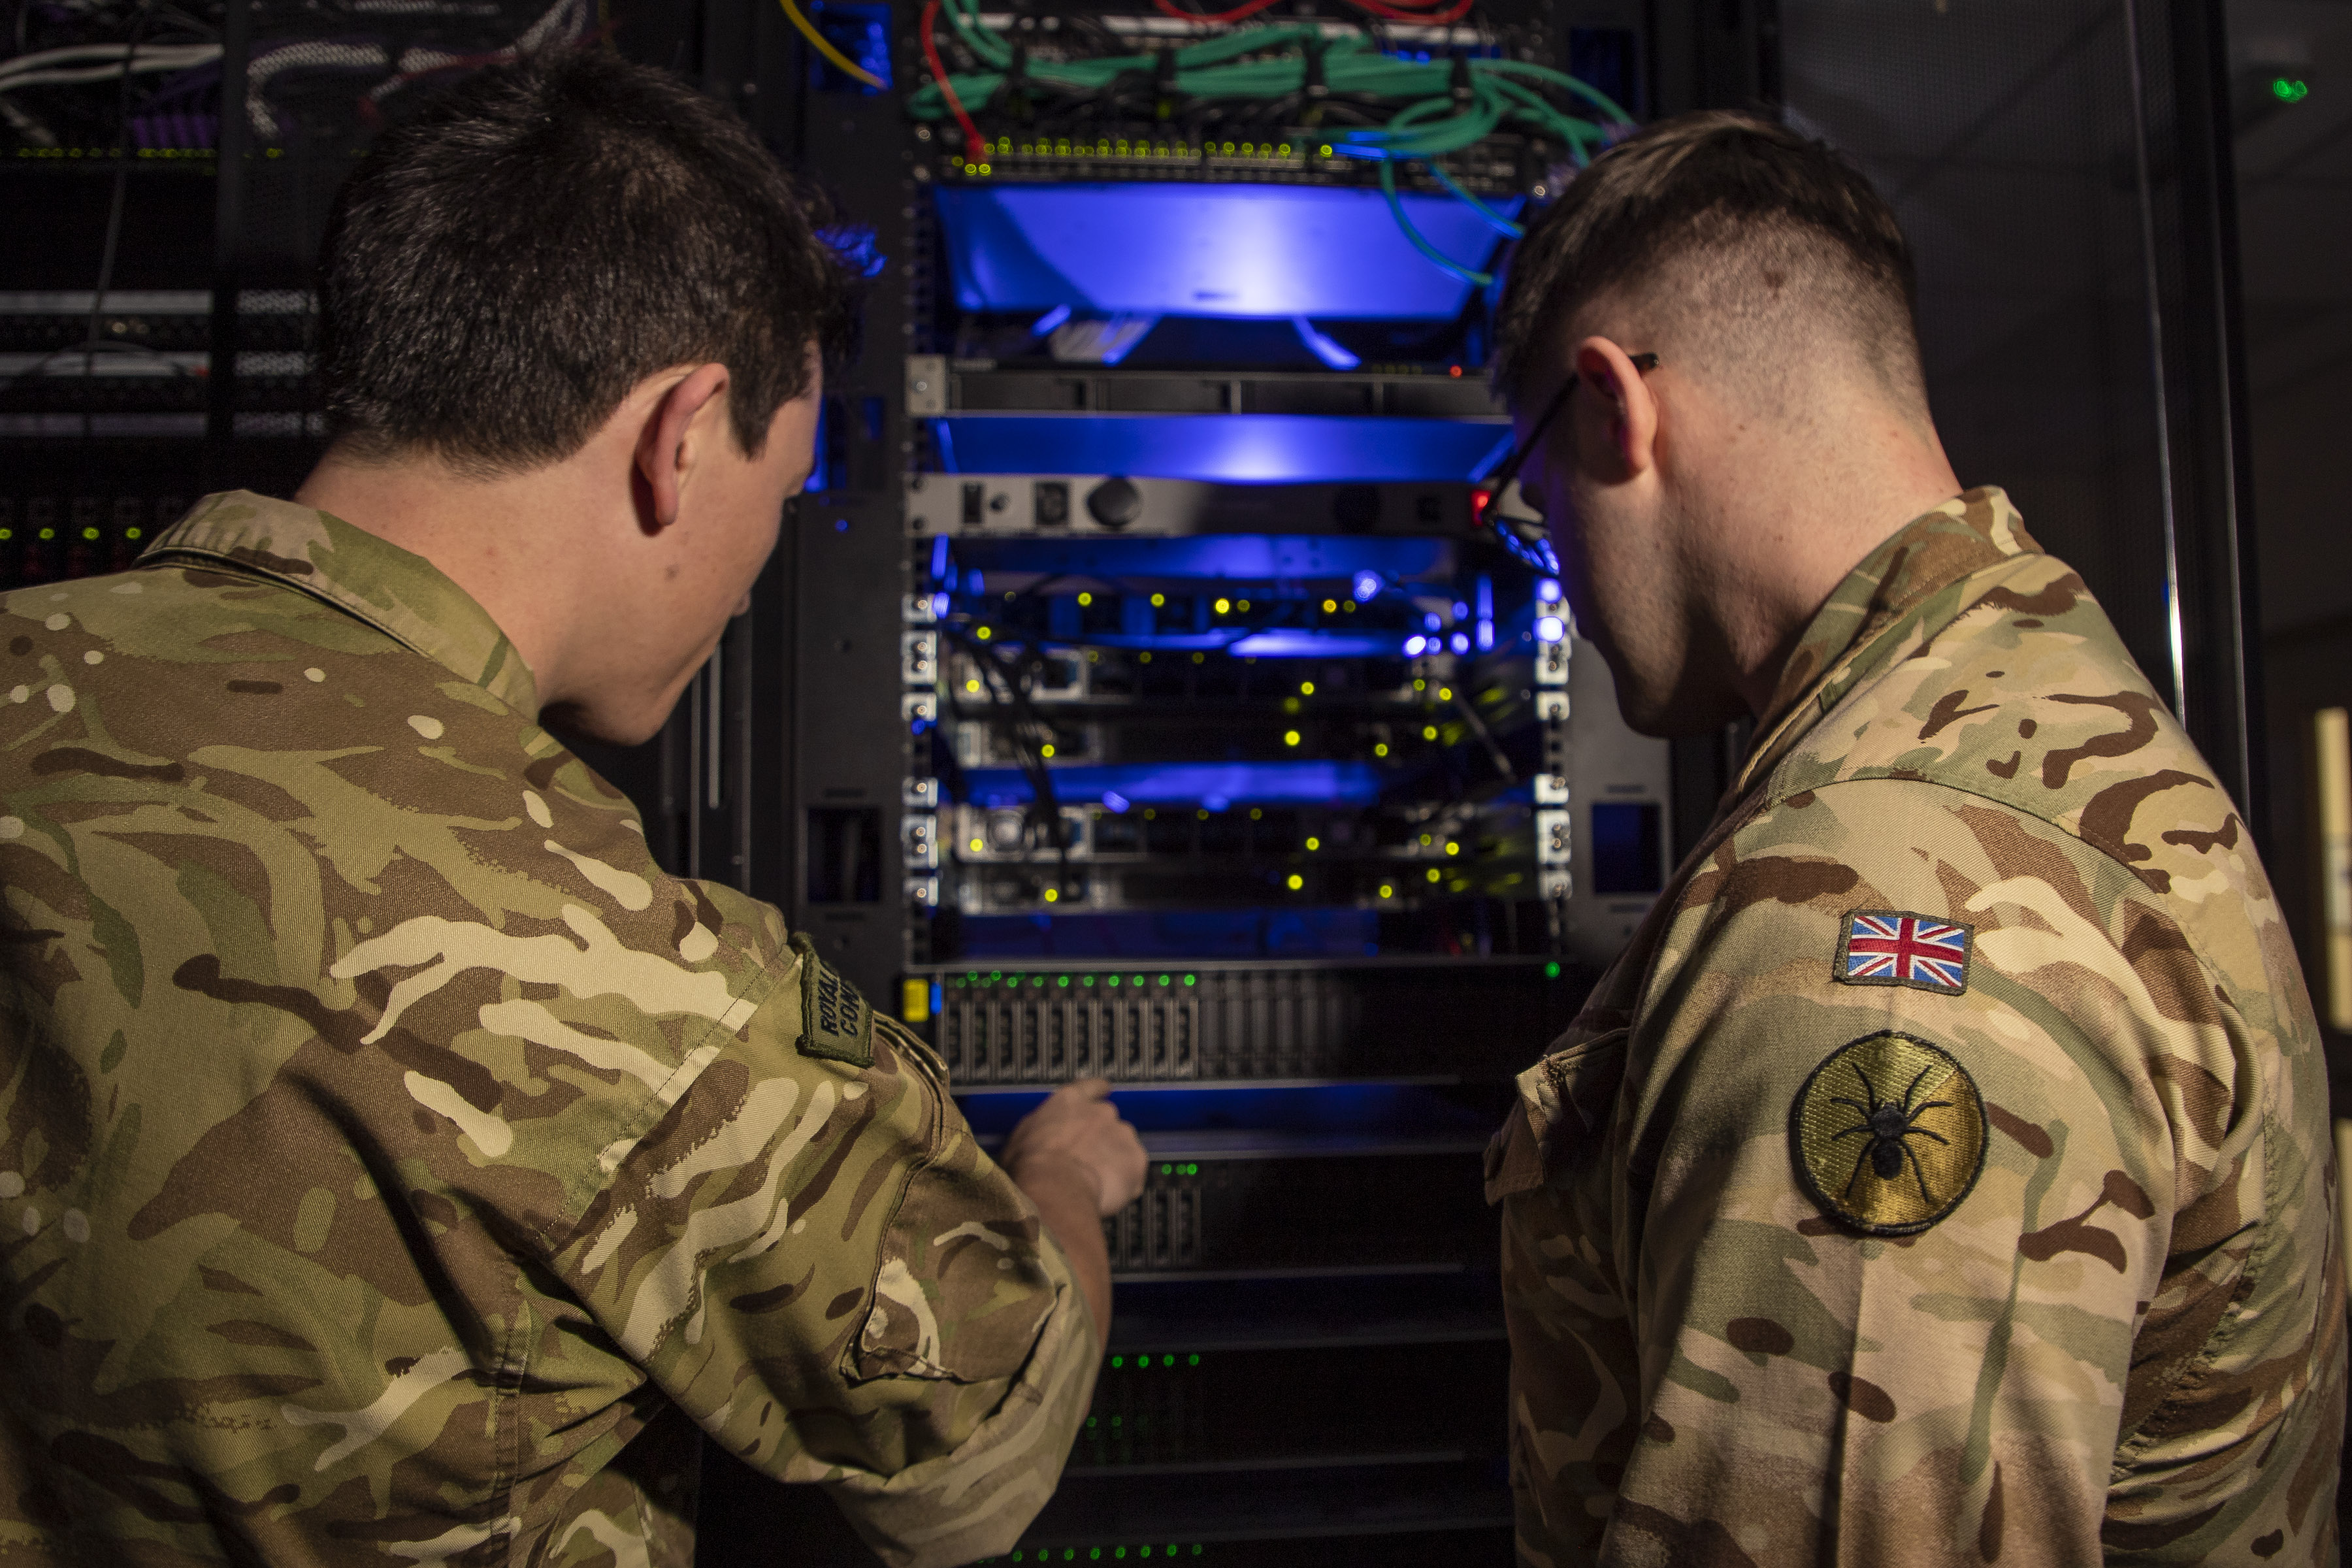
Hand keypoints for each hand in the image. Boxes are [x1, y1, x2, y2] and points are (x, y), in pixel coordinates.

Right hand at [1001, 1079, 1146, 1216]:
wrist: (1055, 1187)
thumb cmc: (1031, 1166)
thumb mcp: (1021, 1138)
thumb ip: (1041, 1129)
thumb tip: (1041, 1136)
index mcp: (1070, 1102)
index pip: (1090, 1087)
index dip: (1098, 1090)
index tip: (1105, 1090)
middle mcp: (1100, 1112)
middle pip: (1107, 1122)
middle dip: (1100, 1139)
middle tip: (1085, 1162)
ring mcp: (1122, 1134)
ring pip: (1122, 1147)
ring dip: (1113, 1160)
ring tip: (1094, 1183)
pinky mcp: (1136, 1159)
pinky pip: (1133, 1171)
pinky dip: (1124, 1182)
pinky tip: (1106, 1194)